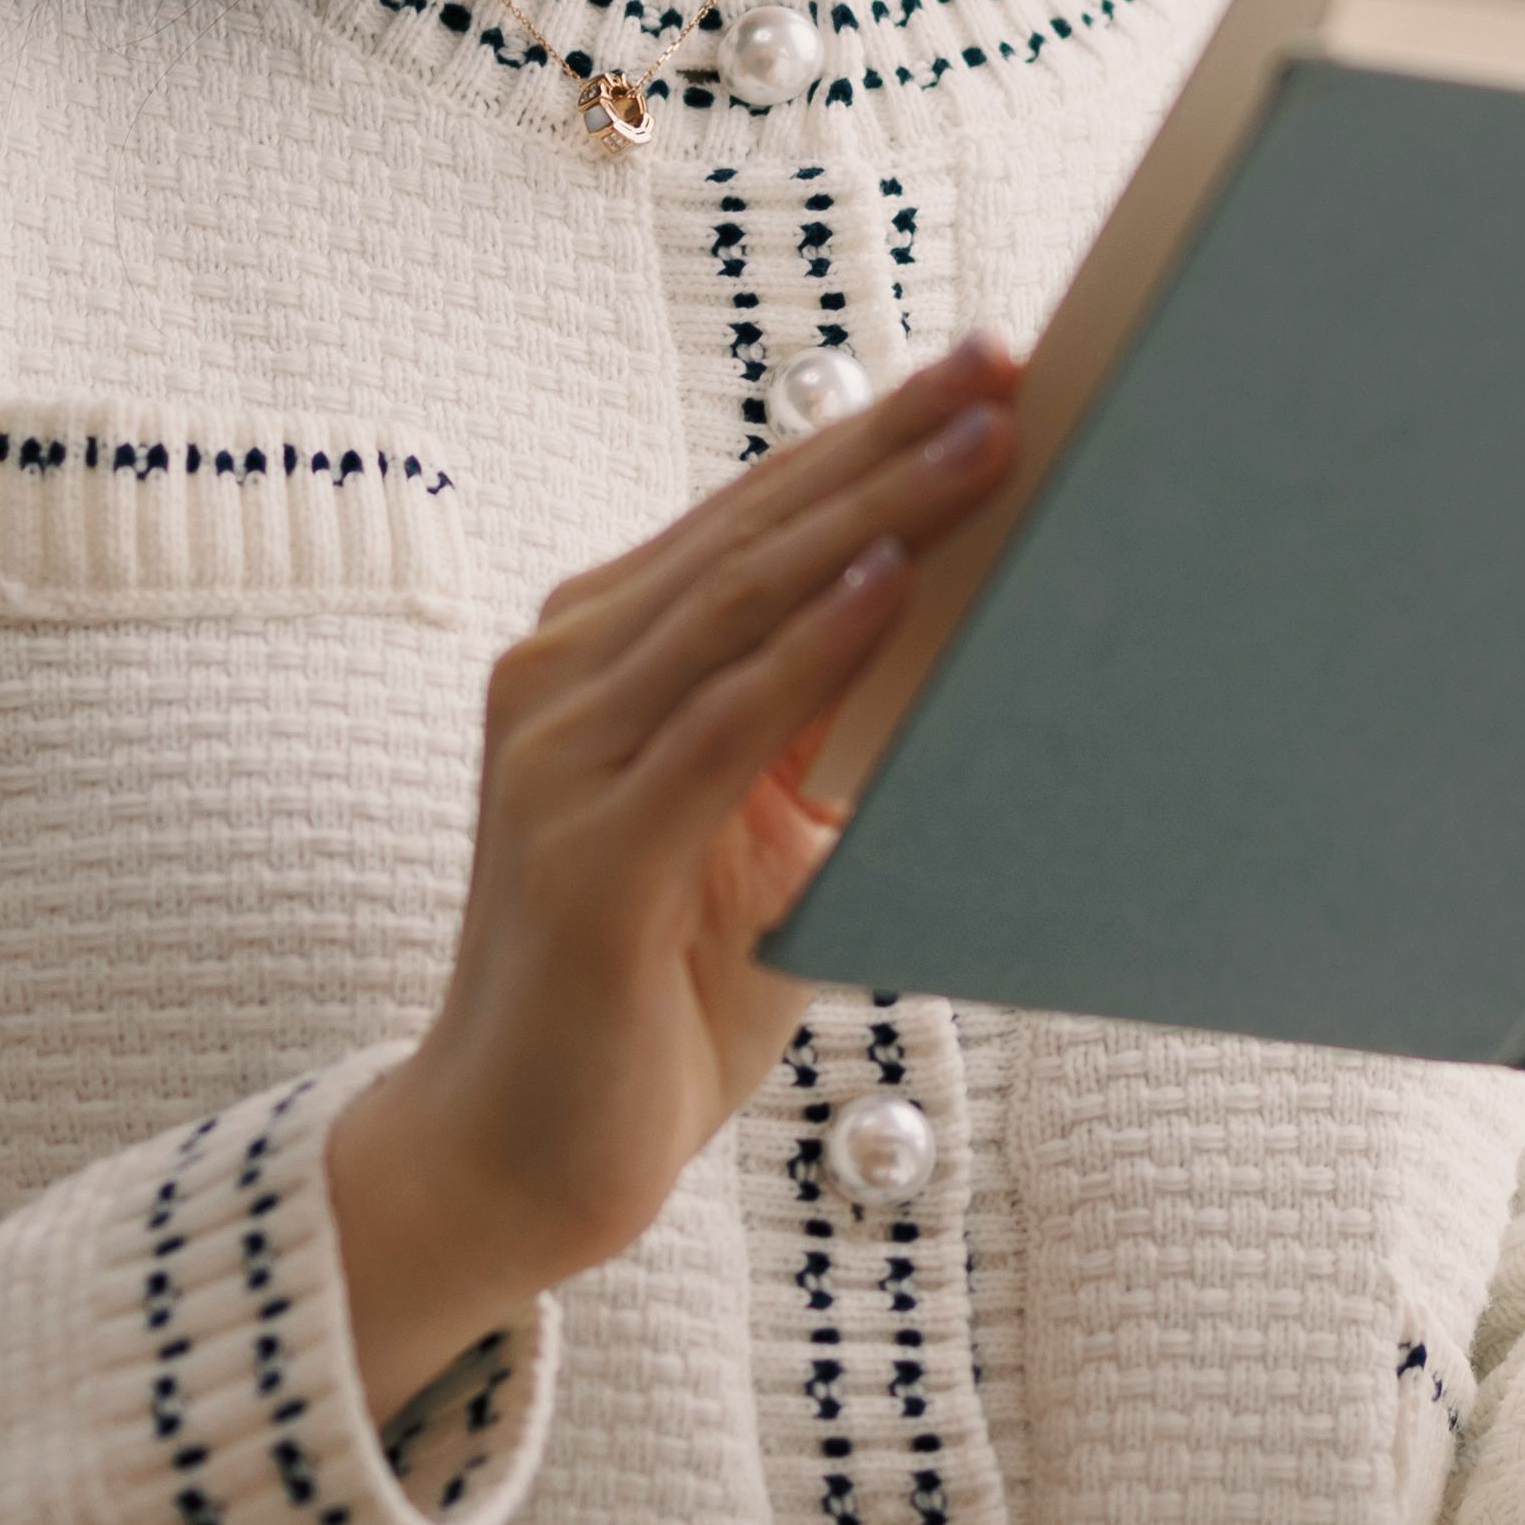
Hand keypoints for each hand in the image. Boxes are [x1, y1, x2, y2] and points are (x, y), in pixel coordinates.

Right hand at [323, 336, 1017, 1395]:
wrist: (520, 1158)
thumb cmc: (654, 997)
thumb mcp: (762, 841)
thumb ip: (823, 742)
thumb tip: (969, 657)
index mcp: (597, 661)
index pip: (750, 520)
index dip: (866, 439)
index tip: (986, 368)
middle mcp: (560, 682)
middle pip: (750, 535)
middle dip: (886, 445)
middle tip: (1004, 366)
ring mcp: (559, 761)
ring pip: (737, 605)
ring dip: (872, 517)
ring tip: (983, 448)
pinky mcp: (586, 852)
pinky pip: (719, 725)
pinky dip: (813, 648)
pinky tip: (895, 583)